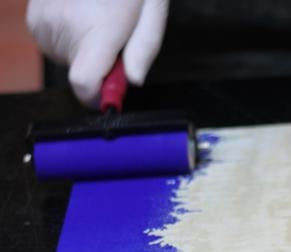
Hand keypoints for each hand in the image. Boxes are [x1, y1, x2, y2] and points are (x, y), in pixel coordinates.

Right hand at [26, 0, 168, 106]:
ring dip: (83, 50)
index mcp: (99, 30)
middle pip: (80, 74)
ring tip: (94, 18)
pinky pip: (54, 45)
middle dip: (98, 65)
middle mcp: (66, 28)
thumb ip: (144, 49)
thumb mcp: (151, 11)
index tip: (110, 91)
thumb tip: (133, 81)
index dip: (97, 96)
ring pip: (68, 60)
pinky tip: (79, 14)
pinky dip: (68, 38)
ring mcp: (45, 21)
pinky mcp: (34, 18)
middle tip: (112, 36)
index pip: (84, 85)